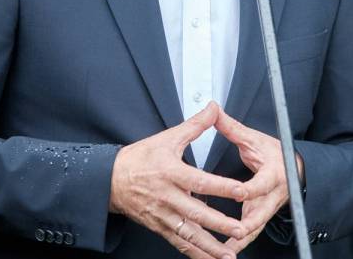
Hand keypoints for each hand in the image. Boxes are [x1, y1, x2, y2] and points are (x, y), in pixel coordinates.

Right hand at [110, 102, 248, 258]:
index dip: (222, 187)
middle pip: (198, 213)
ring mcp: (163, 215)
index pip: (201, 181)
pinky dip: (195, 253)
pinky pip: (179, 243)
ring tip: (228, 255)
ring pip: (189, 234)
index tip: (242, 192)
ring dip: (210, 246)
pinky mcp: (159, 227)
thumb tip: (214, 108)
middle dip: (221, 224)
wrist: (110, 179)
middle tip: (241, 229)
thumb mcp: (167, 138)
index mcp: (172, 172)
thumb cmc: (140, 158)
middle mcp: (168, 197)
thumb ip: (195, 125)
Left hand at [216, 108, 304, 253]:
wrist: (294, 169)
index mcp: (273, 173)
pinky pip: (250, 233)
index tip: (238, 193)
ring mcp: (268, 208)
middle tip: (234, 233)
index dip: (249, 189)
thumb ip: (233, 128)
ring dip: (240, 240)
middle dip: (246, 225)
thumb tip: (214, 111)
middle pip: (260, 214)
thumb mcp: (255, 139)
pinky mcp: (262, 217)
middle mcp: (273, 195)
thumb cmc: (273, 153)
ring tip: (224, 251)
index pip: (261, 183)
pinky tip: (224, 252)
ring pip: (255, 228)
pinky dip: (238, 242)